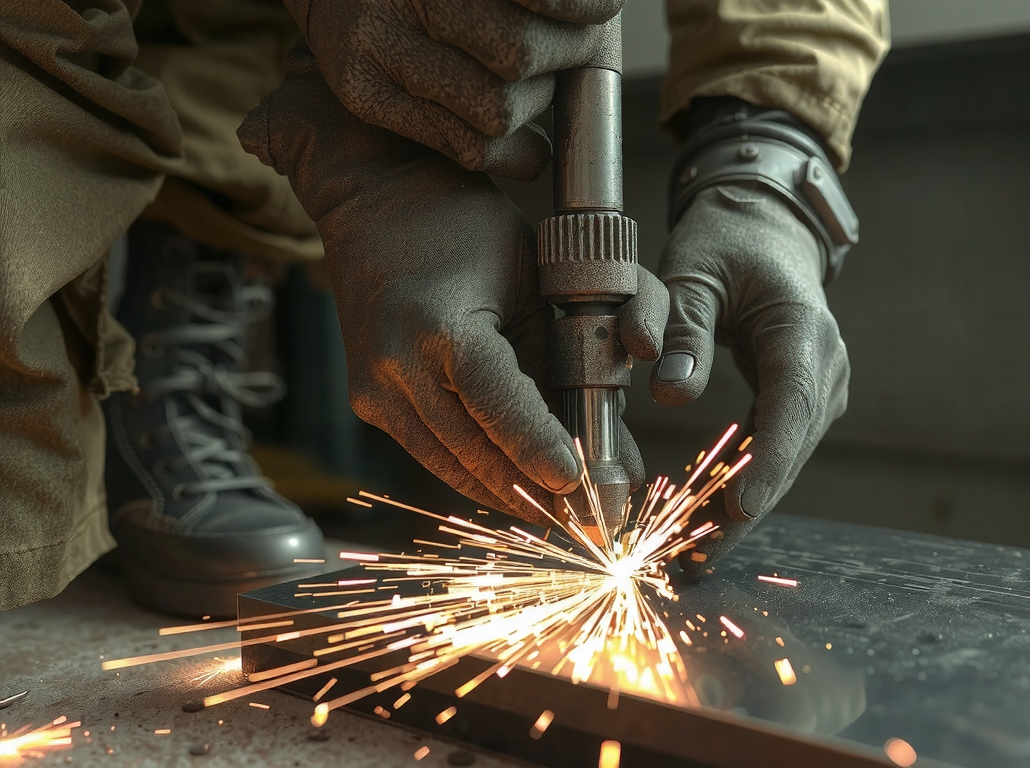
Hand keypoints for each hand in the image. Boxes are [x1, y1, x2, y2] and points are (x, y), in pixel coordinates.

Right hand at [240, 49, 666, 523]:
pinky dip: (480, 475)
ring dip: (511, 496)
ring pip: (452, 468)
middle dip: (536, 493)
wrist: (374, 201)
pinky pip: (433, 455)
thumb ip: (572, 355)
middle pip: (473, 453)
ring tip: (570, 513)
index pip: (496, 403)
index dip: (539, 449)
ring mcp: (374, 390)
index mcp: (439, 325)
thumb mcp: (534, 277)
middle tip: (595, 518)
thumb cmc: (469, 229)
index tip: (580, 484)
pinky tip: (524, 487)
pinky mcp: (368, 404)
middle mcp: (394, 365)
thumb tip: (613, 440)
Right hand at [286, 0, 622, 179]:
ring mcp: (379, 49)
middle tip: (569, 49)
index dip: (581, 6)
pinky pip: (466, 148)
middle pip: (520, 54)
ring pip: (497, 113)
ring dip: (536, 108)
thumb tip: (601, 17)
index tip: (601, 10)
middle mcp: (406, 0)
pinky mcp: (366, 94)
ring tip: (532, 86)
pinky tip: (521, 135)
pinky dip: (513, 152)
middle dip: (564, 57)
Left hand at [653, 182, 848, 569]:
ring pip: (785, 459)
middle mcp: (825, 366)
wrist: (768, 229)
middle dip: (745, 506)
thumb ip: (681, 325)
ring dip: (742, 507)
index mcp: (803, 331)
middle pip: (789, 448)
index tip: (743, 508)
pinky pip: (776, 450)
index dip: (769, 461)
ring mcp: (821, 388)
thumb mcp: (694, 270)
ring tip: (695, 558)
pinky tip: (710, 524)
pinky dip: (744, 484)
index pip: (792, 404)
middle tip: (697, 557)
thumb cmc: (728, 242)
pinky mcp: (804, 402)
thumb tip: (671, 389)